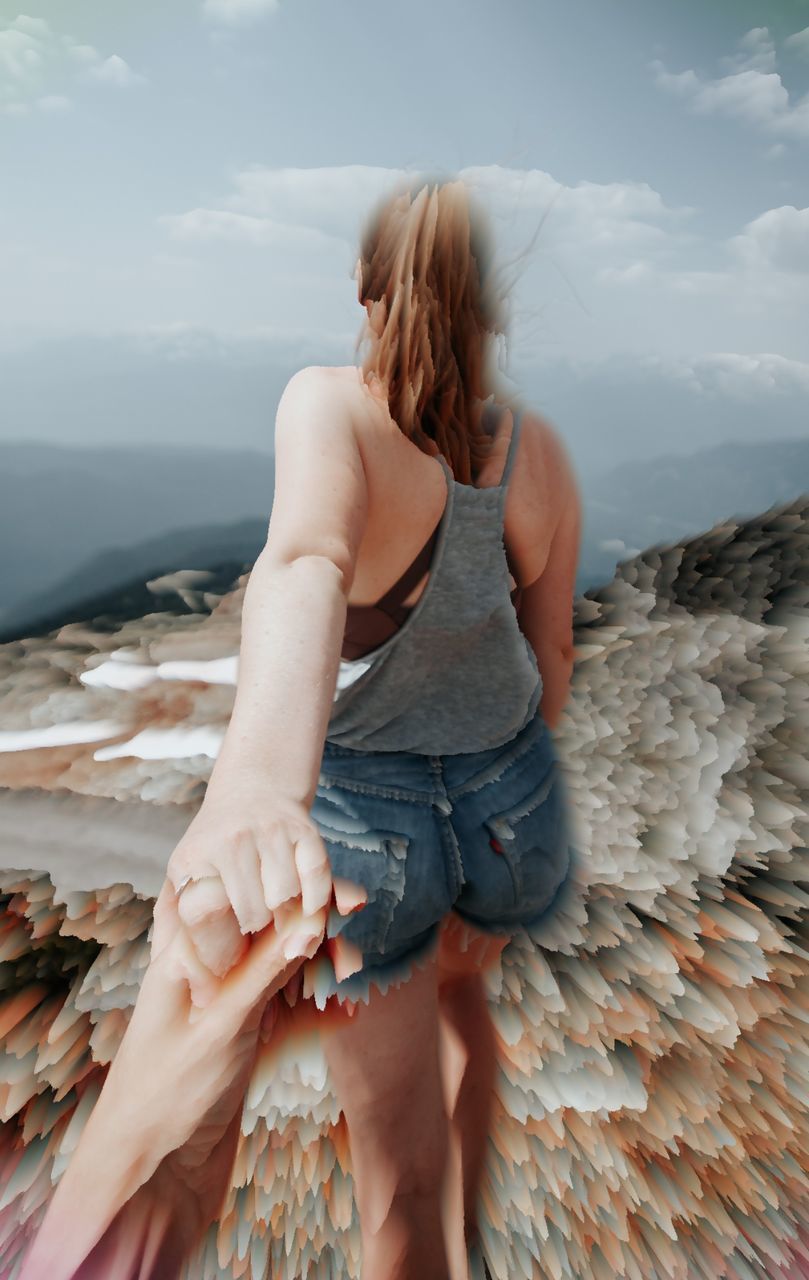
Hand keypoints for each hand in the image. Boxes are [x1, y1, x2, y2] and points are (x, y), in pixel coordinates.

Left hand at [17, 894, 325, 1279]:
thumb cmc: (166, 1099)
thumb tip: (312, 914)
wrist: (150, 1184)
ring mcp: (223, 1009)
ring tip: (353, 972)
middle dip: (310, 919)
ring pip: (279, 966)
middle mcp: (203, 975)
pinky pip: (285, 1010)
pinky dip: (314, 1007)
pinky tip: (344, 1012)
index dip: (280, 883)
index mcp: (181, 956)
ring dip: (318, 963)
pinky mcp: (241, 1043)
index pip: (232, 893)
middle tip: (355, 914)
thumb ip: (266, 967)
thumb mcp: (222, 1024)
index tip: (330, 885)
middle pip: (263, 925)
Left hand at [151, 787, 334, 1003]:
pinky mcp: (304, 829)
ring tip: (280, 923)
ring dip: (288, 918)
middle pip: (253, 916)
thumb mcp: (187, 871)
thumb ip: (186, 924)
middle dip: (257, 937)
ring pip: (286, 899)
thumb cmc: (216, 845)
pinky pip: (317, 879)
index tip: (222, 975)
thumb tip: (202, 996)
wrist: (252, 789)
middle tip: (258, 944)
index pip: (205, 921)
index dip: (218, 956)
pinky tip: (308, 909)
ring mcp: (270, 831)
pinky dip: (317, 901)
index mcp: (195, 859)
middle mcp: (231, 841)